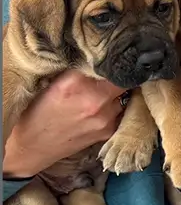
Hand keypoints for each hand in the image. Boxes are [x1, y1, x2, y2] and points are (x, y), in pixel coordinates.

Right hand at [3, 70, 127, 178]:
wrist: (32, 146)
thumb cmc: (36, 111)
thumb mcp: (54, 82)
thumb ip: (79, 70)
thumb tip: (98, 58)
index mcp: (75, 83)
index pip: (107, 63)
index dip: (110, 60)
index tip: (109, 58)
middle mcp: (95, 100)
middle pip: (121, 79)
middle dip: (117, 75)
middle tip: (109, 75)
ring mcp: (105, 118)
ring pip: (124, 96)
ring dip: (116, 92)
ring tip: (103, 93)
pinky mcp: (109, 131)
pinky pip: (120, 112)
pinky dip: (114, 107)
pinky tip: (102, 108)